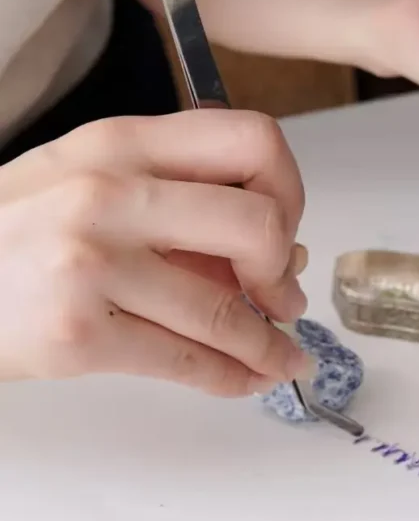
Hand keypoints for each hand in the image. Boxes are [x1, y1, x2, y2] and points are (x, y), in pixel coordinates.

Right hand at [0, 111, 308, 394]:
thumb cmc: (11, 230)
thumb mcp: (85, 180)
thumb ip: (176, 199)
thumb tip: (282, 250)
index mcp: (121, 142)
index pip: (251, 140)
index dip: (288, 188)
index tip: (284, 226)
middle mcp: (109, 193)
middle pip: (256, 223)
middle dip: (283, 271)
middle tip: (283, 298)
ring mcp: (91, 263)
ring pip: (227, 309)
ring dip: (270, 344)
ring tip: (283, 358)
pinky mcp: (77, 334)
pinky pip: (185, 360)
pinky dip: (231, 376)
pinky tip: (247, 380)